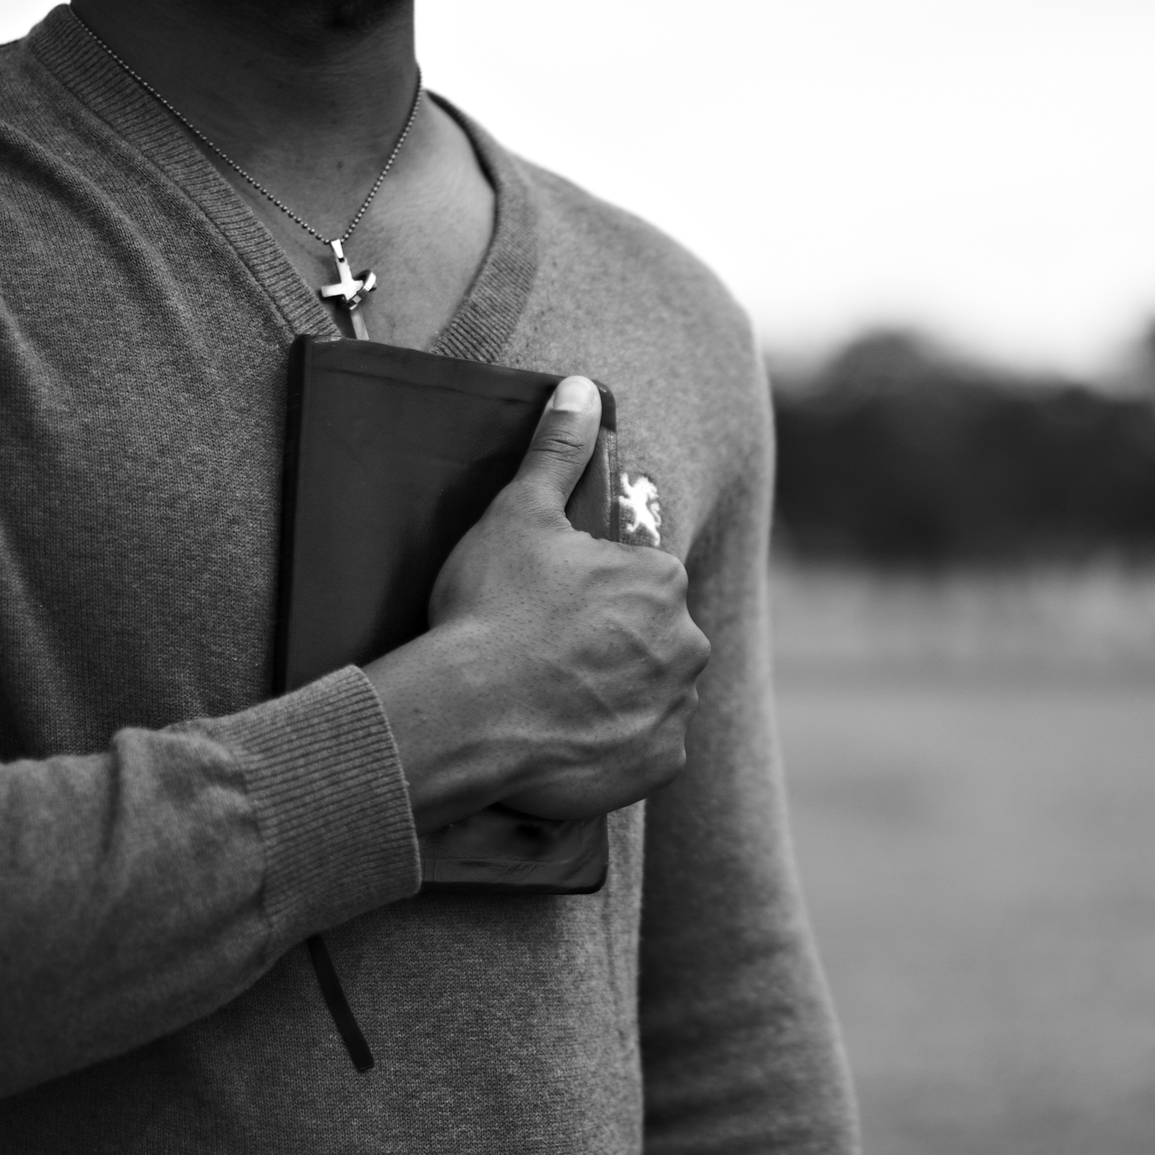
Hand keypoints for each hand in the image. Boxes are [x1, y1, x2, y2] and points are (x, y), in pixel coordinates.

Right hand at [364, 377, 709, 830]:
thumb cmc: (492, 610)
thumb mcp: (518, 514)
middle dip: (611, 643)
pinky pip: (642, 748)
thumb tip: (581, 389)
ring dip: (615, 693)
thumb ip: (557, 451)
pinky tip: (564, 734)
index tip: (547, 607)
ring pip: (651, 692)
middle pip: (652, 637)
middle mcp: (687, 645)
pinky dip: (612, 743)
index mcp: (662, 580)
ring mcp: (675, 710)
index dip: (590, 591)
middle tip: (543, 652)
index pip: (639, 580)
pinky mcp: (657, 765)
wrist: (467, 715)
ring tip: (549, 695)